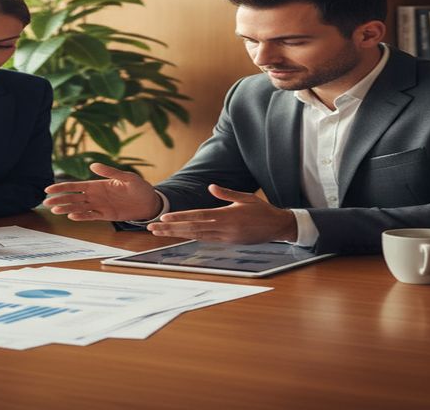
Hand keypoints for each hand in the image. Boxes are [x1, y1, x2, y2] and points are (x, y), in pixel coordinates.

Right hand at [43, 163, 161, 221]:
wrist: (149, 202)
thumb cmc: (139, 187)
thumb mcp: (126, 177)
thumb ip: (110, 172)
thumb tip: (92, 166)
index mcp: (97, 185)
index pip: (75, 186)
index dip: (61, 187)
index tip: (48, 189)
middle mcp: (95, 196)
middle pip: (73, 198)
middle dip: (59, 199)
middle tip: (45, 202)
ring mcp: (99, 206)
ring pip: (79, 208)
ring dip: (67, 209)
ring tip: (55, 210)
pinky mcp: (106, 216)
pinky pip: (91, 216)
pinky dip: (81, 217)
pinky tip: (71, 216)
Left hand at [147, 184, 297, 244]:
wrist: (277, 227)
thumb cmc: (262, 210)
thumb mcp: (245, 198)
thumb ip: (226, 193)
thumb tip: (211, 186)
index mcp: (226, 215)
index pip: (197, 216)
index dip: (180, 218)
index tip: (163, 218)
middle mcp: (223, 228)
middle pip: (192, 229)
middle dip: (171, 229)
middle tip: (152, 228)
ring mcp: (225, 237)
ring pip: (196, 236)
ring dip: (177, 234)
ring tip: (160, 233)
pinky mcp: (228, 242)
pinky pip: (206, 239)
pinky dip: (191, 237)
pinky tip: (179, 235)